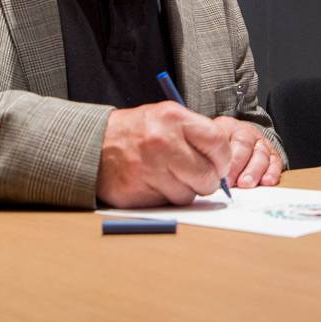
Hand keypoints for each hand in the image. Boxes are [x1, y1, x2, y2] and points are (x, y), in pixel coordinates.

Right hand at [96, 101, 232, 207]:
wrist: (95, 143)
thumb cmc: (138, 131)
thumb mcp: (168, 117)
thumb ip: (197, 135)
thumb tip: (225, 164)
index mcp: (174, 119)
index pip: (218, 143)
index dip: (223, 159)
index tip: (219, 164)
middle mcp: (162, 143)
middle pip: (206, 175)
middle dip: (207, 181)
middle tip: (197, 176)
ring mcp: (147, 169)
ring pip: (188, 195)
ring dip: (184, 191)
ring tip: (169, 176)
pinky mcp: (135, 192)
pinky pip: (166, 204)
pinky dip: (164, 198)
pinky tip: (154, 183)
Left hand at [212, 116, 282, 187]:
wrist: (236, 140)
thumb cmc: (218, 148)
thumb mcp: (208, 144)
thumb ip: (206, 156)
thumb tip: (204, 175)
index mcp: (227, 127)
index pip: (226, 139)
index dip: (224, 159)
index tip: (220, 176)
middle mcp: (245, 133)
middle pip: (244, 145)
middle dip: (238, 166)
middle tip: (231, 182)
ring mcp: (260, 143)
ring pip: (261, 154)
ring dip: (254, 171)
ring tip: (246, 184)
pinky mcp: (272, 155)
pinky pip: (275, 162)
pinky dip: (272, 173)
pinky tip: (267, 181)